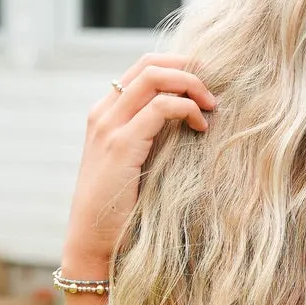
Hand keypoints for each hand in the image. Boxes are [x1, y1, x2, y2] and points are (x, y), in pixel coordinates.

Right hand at [62, 55, 216, 278]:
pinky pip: (161, 107)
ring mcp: (109, 127)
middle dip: (189, 69)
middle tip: (213, 93)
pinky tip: (200, 128)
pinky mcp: (121, 145)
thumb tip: (190, 121)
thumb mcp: (135, 163)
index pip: (143, 68)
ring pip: (155, 77)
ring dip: (192, 85)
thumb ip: (151, 137)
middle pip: (150, 64)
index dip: (179, 66)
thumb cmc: (120, 207)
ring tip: (211, 107)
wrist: (92, 240)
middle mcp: (103, 113)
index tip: (205, 86)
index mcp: (105, 113)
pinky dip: (187, 109)